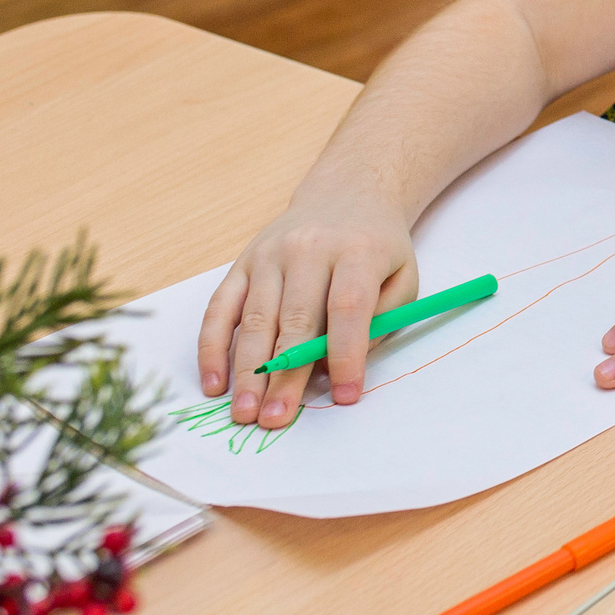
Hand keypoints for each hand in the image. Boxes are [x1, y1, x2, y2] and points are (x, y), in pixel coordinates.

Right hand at [196, 185, 417, 428]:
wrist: (347, 193)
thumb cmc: (377, 246)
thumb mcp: (402, 275)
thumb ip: (382, 319)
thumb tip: (342, 366)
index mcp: (356, 251)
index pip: (348, 306)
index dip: (345, 354)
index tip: (345, 396)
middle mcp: (308, 249)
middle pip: (294, 319)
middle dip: (285, 375)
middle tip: (277, 420)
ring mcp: (269, 255)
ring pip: (254, 319)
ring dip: (247, 371)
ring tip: (245, 414)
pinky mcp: (241, 263)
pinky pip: (220, 308)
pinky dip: (212, 348)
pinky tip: (215, 383)